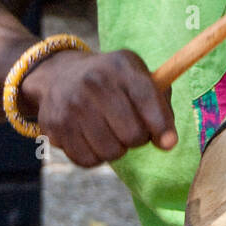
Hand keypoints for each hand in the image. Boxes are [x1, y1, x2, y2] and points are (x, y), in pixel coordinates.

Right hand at [21, 48, 176, 168]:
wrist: (61, 75)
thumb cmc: (113, 82)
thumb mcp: (138, 77)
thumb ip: (160, 104)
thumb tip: (168, 143)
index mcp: (121, 66)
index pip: (147, 98)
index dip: (161, 125)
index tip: (169, 143)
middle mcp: (95, 82)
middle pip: (132, 134)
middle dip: (138, 138)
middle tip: (132, 129)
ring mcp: (73, 104)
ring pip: (111, 152)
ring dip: (118, 149)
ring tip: (111, 132)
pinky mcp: (56, 125)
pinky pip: (88, 160)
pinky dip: (96, 157)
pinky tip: (93, 139)